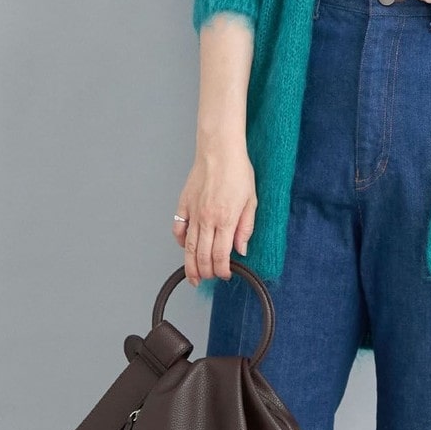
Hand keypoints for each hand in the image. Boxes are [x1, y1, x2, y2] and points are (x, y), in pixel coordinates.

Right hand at [173, 141, 256, 284]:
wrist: (219, 150)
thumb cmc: (238, 171)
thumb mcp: (252, 201)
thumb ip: (246, 228)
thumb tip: (241, 250)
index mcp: (226, 220)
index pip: (221, 256)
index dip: (222, 270)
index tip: (225, 275)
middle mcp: (207, 219)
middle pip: (202, 256)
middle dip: (206, 272)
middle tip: (209, 278)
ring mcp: (193, 213)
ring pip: (188, 247)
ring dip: (190, 265)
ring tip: (192, 276)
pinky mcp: (183, 205)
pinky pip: (178, 229)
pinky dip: (181, 242)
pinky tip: (185, 247)